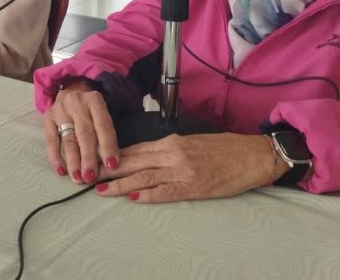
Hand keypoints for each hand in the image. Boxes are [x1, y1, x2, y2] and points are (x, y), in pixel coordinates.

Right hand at [43, 80, 119, 184]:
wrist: (72, 87)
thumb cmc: (92, 107)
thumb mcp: (103, 112)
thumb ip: (106, 132)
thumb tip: (112, 163)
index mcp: (95, 100)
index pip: (103, 125)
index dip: (108, 146)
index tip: (111, 165)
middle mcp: (76, 102)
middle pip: (84, 133)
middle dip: (88, 157)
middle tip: (91, 177)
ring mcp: (60, 109)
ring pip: (68, 138)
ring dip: (73, 161)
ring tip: (78, 178)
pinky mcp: (47, 117)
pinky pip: (50, 139)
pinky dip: (55, 157)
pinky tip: (61, 170)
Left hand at [94, 133, 276, 202]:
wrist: (253, 155)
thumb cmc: (225, 149)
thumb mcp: (192, 141)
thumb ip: (169, 148)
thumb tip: (146, 156)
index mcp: (171, 141)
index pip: (134, 149)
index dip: (112, 156)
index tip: (94, 161)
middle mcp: (173, 153)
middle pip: (132, 161)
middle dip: (107, 169)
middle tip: (86, 175)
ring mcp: (182, 170)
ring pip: (143, 177)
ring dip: (119, 184)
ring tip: (100, 190)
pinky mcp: (194, 186)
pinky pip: (165, 192)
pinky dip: (147, 195)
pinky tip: (131, 198)